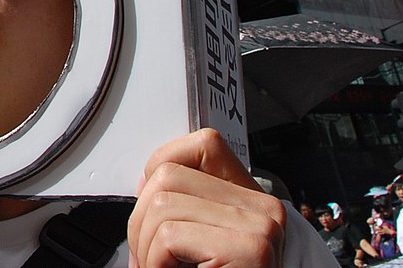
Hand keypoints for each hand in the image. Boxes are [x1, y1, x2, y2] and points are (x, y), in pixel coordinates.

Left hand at [128, 128, 285, 267]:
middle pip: (168, 177)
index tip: (147, 202)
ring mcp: (258, 226)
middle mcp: (262, 207)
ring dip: (145, 246)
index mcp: (252, 198)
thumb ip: (188, 210)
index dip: (160, 167)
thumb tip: (142, 190)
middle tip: (148, 256)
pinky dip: (154, 263)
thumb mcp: (206, 241)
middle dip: (140, 219)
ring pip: (162, 205)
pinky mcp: (248, 248)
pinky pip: (169, 237)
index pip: (201, 146)